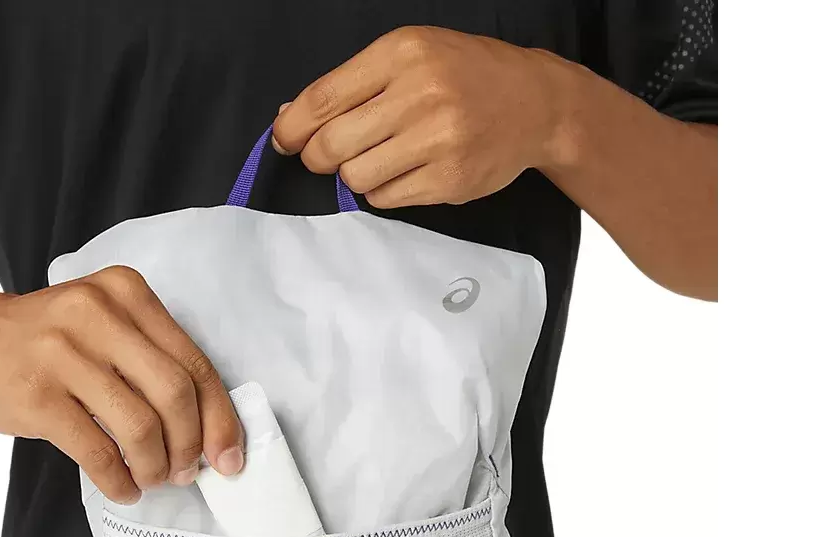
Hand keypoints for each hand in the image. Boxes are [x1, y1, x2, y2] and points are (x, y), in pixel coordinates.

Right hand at [0, 267, 243, 503]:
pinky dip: (118, 480)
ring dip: (154, 466)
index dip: (219, 417)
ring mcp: (63, 353)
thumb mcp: (103, 323)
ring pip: (139, 425)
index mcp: (127, 293)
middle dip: (190, 445)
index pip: (194, 361)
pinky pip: (96, 450)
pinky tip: (123, 489)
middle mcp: (98, 314)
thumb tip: (206, 431)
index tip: (229, 456)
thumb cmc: (46, 339)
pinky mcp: (35, 395)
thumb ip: (151, 360)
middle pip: (175, 393)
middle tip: (186, 471)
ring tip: (151, 479)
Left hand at [272, 26, 575, 207]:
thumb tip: (291, 117)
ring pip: (356, 177)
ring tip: (378, 159)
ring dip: (354, 175)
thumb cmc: (465, 76)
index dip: (292, 127)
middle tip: (327, 156)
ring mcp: (438, 141)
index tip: (284, 140)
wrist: (536, 103)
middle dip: (318, 157)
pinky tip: (404, 171)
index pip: (323, 98)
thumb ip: (353, 83)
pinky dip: (383, 190)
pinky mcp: (450, 180)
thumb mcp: (412, 55)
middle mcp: (420, 95)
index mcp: (403, 54)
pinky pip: (386, 199)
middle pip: (332, 145)